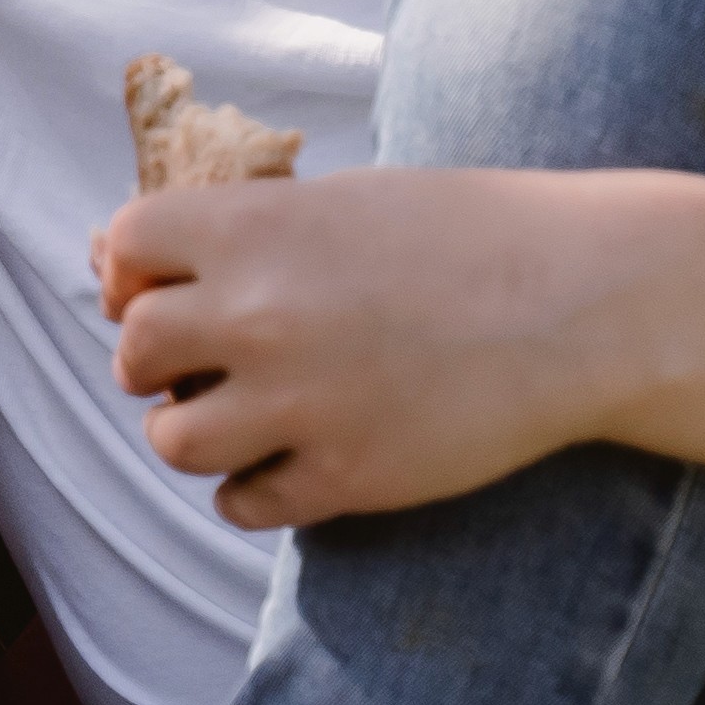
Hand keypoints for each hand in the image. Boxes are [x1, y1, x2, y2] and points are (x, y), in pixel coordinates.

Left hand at [94, 167, 667, 527]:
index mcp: (247, 230)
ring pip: (174, 441)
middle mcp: (254, 316)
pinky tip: (285, 465)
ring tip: (239, 418)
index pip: (122, 252)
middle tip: (203, 361)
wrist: (582, 300)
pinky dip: (251, 491)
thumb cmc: (465, 233)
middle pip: (136, 353)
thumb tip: (124, 256)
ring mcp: (299, 403)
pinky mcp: (348, 477)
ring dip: (193, 430)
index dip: (131, 274)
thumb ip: (236, 229)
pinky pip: (244, 504)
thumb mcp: (336, 200)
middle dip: (157, 360)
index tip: (155, 290)